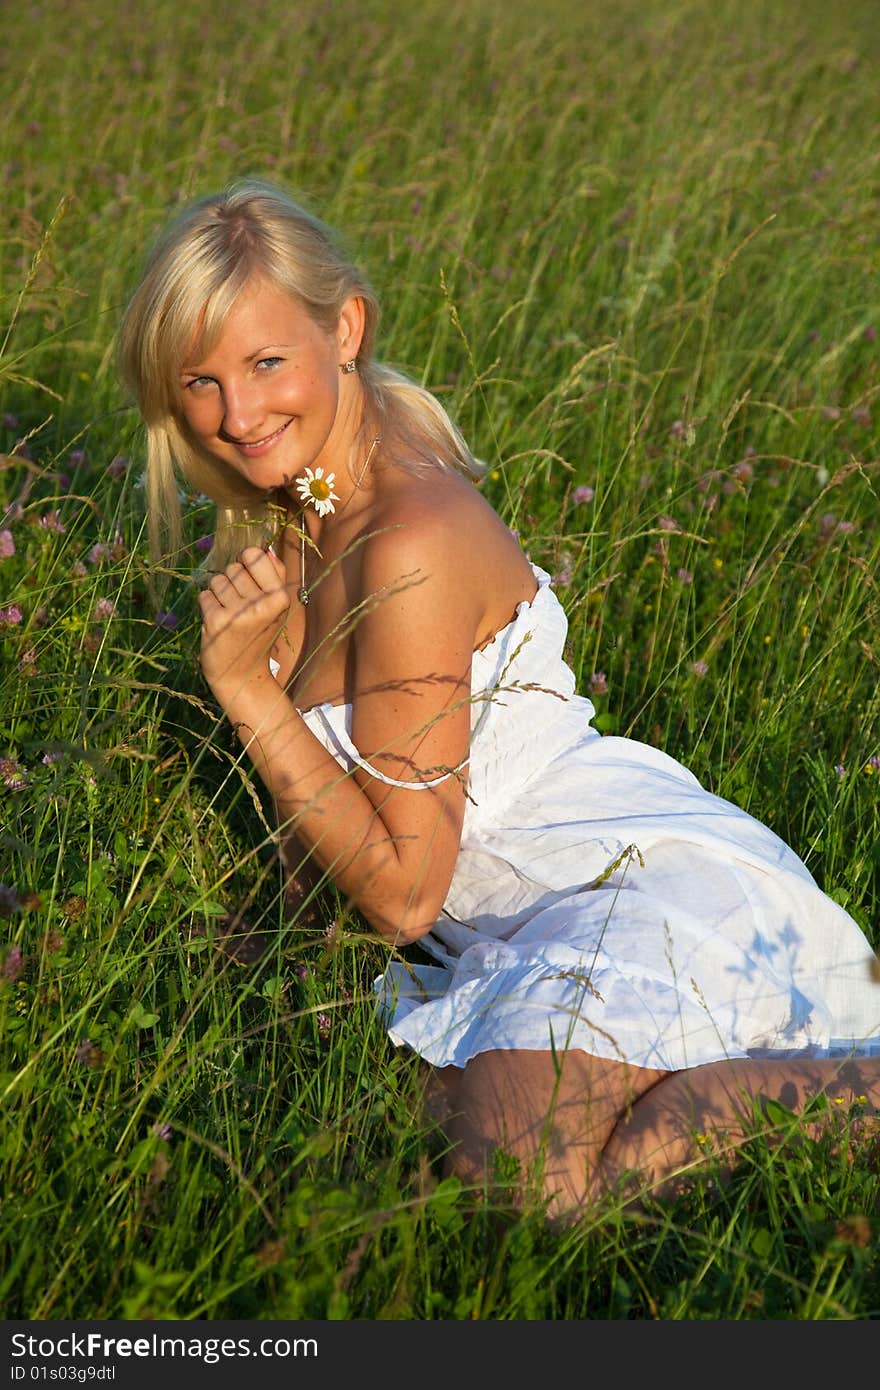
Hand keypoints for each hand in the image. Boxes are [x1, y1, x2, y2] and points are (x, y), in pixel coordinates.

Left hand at [198, 545, 290, 699]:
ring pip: (217, 580)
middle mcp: (261, 604)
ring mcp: (238, 613)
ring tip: (231, 615)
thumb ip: (275, 574)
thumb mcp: (275, 607)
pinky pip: (205, 595)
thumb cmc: (259, 634)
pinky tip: (219, 623)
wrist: (242, 675)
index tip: (251, 581)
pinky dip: (208, 606)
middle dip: (234, 583)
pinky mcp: (216, 621)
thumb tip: (266, 549)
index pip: (254, 555)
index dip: (248, 564)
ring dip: (220, 595)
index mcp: (280, 597)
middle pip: (234, 567)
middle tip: (242, 607)